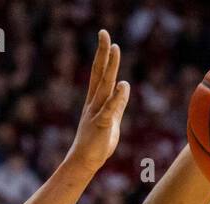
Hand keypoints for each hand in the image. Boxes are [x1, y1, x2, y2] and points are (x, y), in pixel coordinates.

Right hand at [66, 30, 130, 174]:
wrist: (84, 162)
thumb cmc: (97, 143)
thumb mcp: (112, 119)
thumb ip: (118, 103)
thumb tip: (125, 86)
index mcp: (96, 101)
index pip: (100, 74)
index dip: (104, 56)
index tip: (107, 39)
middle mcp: (94, 103)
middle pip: (99, 74)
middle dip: (103, 54)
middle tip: (104, 33)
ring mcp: (97, 112)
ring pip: (104, 86)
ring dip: (110, 67)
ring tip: (114, 49)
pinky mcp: (102, 125)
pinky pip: (110, 109)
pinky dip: (117, 97)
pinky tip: (123, 85)